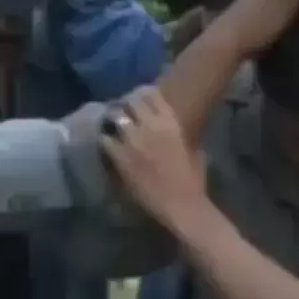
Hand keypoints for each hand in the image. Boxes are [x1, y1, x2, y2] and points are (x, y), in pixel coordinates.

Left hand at [102, 87, 206, 228]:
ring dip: (112, 120)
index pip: (150, 94)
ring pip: (115, 117)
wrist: (182, 205)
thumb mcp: (193, 150)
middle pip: (130, 102)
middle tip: (121, 112)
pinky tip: (107, 145)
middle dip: (124, 105)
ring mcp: (134, 140)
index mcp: (171, 122)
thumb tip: (175, 133)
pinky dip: (105, 140)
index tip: (137, 99)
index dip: (141, 94)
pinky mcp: (121, 157)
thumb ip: (182, 137)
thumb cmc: (193, 181)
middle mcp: (151, 125)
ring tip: (110, 125)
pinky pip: (106, 140)